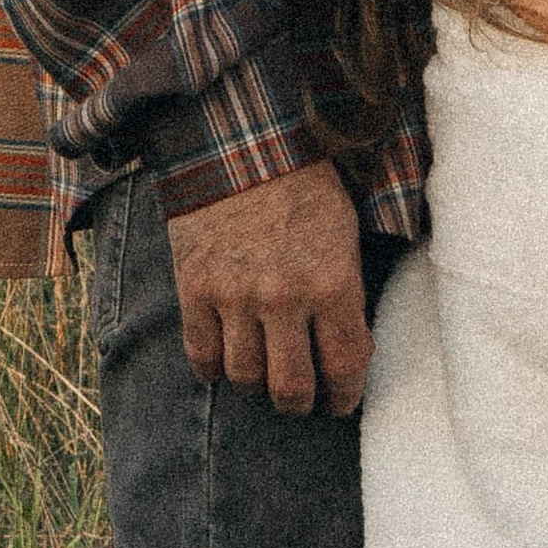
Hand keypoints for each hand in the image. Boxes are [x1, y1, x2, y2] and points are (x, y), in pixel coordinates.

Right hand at [167, 159, 371, 416]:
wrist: (238, 143)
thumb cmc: (303, 186)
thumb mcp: (345, 233)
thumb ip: (349, 293)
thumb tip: (353, 351)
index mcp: (333, 284)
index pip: (344, 368)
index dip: (344, 397)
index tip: (340, 402)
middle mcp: (284, 299)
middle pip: (290, 389)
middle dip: (299, 404)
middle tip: (301, 400)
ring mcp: (234, 297)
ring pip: (245, 377)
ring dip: (257, 386)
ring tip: (264, 377)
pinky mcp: (194, 290)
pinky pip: (201, 355)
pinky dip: (213, 368)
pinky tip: (225, 361)